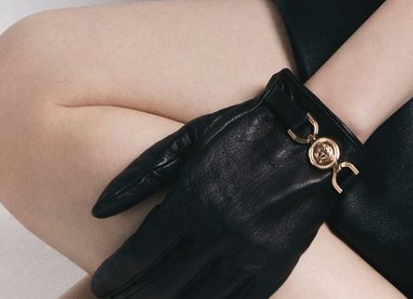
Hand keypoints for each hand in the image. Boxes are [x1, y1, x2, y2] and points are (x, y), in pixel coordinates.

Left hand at [89, 68, 365, 298]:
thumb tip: (99, 207)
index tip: (99, 285)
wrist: (313, 138)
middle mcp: (218, 231)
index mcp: (194, 198)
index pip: (141, 253)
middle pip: (162, 283)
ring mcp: (248, 254)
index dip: (115, 275)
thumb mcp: (192, 137)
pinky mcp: (274, 267)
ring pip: (195, 298)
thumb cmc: (247, 131)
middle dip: (133, 295)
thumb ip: (144, 171)